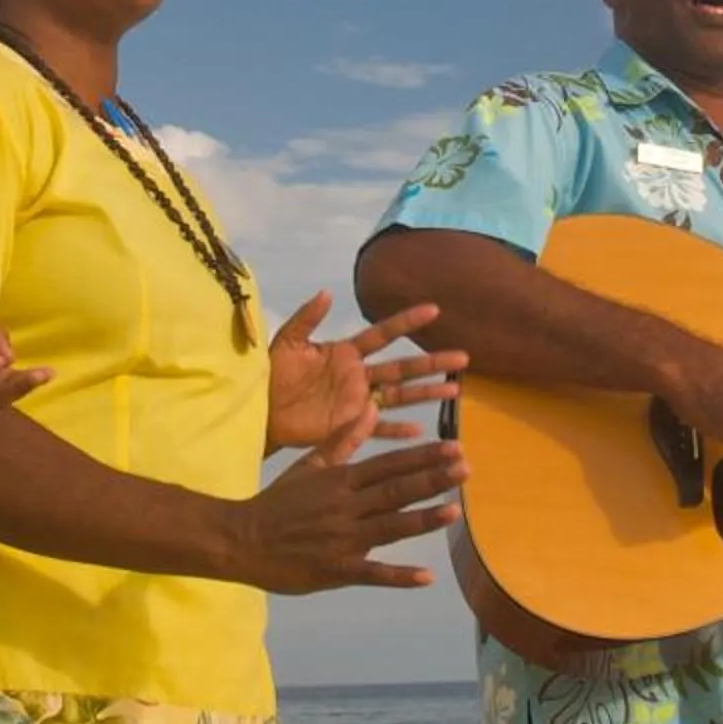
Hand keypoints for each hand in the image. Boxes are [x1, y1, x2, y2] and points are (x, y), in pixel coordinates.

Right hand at [228, 435, 466, 593]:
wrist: (241, 539)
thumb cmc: (279, 502)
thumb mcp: (309, 465)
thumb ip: (342, 440)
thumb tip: (370, 409)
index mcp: (340, 480)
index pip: (388, 464)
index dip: (422, 457)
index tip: (453, 448)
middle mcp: (345, 506)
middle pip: (394, 490)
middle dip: (431, 479)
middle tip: (466, 469)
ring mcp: (341, 539)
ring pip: (388, 527)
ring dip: (422, 519)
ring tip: (454, 511)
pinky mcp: (335, 569)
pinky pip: (371, 573)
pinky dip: (398, 576)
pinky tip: (426, 577)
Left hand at [266, 292, 466, 452]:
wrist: (259, 409)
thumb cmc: (271, 374)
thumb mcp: (287, 342)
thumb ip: (306, 318)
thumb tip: (326, 292)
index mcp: (345, 353)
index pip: (381, 335)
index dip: (405, 322)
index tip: (433, 310)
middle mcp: (358, 376)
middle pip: (402, 367)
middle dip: (432, 363)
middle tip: (463, 358)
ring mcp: (357, 402)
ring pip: (399, 396)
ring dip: (426, 394)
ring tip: (455, 390)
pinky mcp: (350, 425)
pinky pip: (378, 428)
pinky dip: (397, 430)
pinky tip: (421, 431)